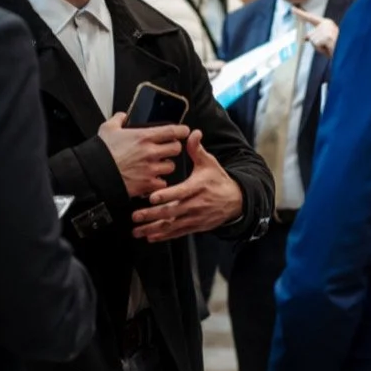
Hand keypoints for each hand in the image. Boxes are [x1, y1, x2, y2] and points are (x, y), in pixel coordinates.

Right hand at [97, 111, 190, 199]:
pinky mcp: (147, 185)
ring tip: (158, 165)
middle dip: (173, 148)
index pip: (172, 130)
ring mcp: (150, 169)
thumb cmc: (102, 153)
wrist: (96, 175)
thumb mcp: (108, 128)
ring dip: (166, 166)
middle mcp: (150, 152)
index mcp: (144, 137)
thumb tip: (123, 115)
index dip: (181, 130)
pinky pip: (162, 183)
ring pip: (171, 166)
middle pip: (176, 149)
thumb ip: (118, 119)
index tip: (184, 131)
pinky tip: (152, 179)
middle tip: (168, 149)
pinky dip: (159, 182)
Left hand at [131, 128, 243, 243]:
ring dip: (153, 229)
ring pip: (171, 225)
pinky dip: (163, 236)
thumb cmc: (217, 180)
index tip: (151, 197)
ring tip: (137, 230)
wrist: (234, 200)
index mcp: (197, 187)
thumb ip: (196, 149)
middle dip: (152, 215)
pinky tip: (150, 237)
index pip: (180, 192)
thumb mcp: (209, 162)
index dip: (166, 195)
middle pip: (171, 211)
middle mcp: (195, 204)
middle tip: (135, 215)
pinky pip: (177, 233)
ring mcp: (194, 218)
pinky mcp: (194, 227)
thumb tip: (193, 133)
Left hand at [292, 8, 337, 56]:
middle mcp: (326, 23)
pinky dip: (321, 50)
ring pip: (313, 41)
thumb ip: (316, 37)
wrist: (348, 52)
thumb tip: (305, 38)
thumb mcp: (325, 41)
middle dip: (316, 44)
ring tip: (329, 48)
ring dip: (319, 48)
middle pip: (310, 36)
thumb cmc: (338, 48)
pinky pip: (316, 45)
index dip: (301, 14)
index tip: (292, 9)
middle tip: (327, 47)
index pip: (311, 17)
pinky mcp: (326, 36)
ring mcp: (326, 30)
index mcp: (327, 23)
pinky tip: (329, 49)